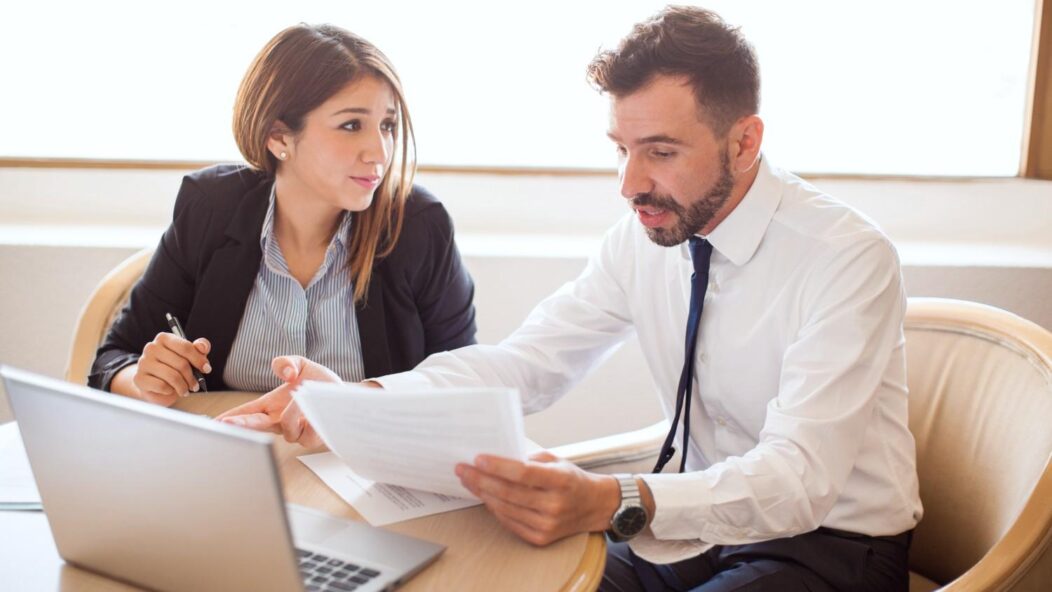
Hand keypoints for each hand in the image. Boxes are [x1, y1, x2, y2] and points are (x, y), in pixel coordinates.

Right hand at [123, 333, 210, 405]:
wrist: (155, 384)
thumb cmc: (175, 367)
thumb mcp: (190, 356)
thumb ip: (200, 348)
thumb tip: (202, 346)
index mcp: (164, 338)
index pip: (186, 347)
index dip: (199, 360)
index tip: (207, 369)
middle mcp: (151, 347)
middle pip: (181, 363)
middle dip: (192, 377)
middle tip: (196, 385)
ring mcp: (143, 362)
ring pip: (172, 376)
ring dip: (183, 386)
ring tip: (186, 390)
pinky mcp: (139, 378)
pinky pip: (162, 386)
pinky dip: (170, 390)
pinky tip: (170, 390)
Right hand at [216, 356, 340, 447]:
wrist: (345, 393)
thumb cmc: (319, 382)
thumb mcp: (299, 364)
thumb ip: (285, 362)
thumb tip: (284, 373)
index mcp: (270, 405)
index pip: (245, 414)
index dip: (230, 418)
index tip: (215, 423)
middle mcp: (279, 420)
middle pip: (255, 427)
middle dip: (240, 425)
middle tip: (225, 424)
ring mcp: (294, 431)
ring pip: (285, 427)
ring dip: (292, 410)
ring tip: (303, 396)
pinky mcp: (311, 437)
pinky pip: (304, 433)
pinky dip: (308, 420)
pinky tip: (313, 414)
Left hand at [455, 451, 620, 545]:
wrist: (594, 506)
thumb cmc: (571, 479)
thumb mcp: (556, 461)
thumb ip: (528, 459)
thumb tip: (495, 458)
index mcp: (561, 480)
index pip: (522, 473)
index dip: (497, 466)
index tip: (477, 458)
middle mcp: (555, 505)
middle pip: (509, 492)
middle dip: (480, 479)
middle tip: (462, 469)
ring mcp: (548, 524)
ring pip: (505, 508)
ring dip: (482, 494)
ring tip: (469, 481)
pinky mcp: (541, 538)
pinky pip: (510, 522)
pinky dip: (494, 509)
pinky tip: (485, 497)